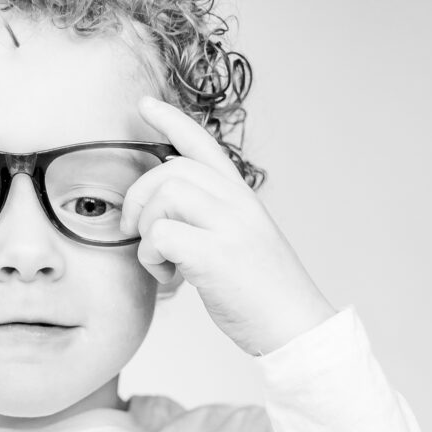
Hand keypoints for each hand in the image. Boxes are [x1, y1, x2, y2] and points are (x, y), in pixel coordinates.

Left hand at [120, 95, 337, 356]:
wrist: (296, 326)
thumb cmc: (263, 293)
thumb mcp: (242, 242)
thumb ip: (211, 221)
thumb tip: (161, 220)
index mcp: (242, 198)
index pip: (204, 145)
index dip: (171, 121)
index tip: (143, 105)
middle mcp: (237, 204)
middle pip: (170, 170)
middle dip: (139, 199)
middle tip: (135, 232)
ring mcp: (228, 226)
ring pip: (163, 197)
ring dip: (147, 231)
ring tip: (162, 262)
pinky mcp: (215, 255)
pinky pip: (159, 236)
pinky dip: (152, 258)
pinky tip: (171, 279)